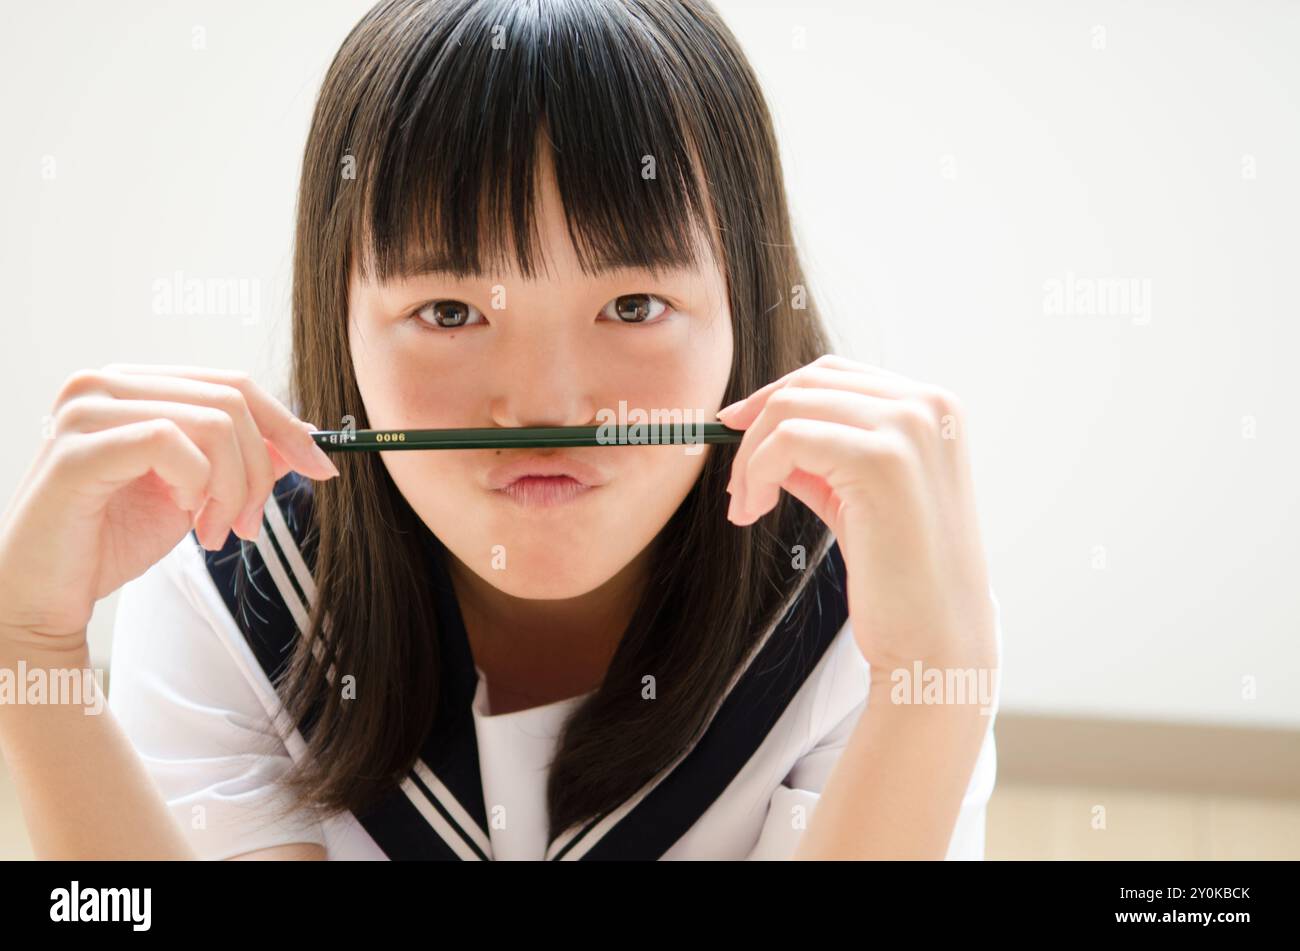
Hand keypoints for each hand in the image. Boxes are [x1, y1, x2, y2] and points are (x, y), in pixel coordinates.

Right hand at [0, 364, 339, 655]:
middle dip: (260, 469)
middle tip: (248, 523)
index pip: (231, 383)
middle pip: (231, 401)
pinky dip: (196, 485)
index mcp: (133, 383)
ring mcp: (85, 409)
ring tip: (215, 532)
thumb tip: (306, 435)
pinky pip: (170, 443)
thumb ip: (241, 455)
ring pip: (213, 423)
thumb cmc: (112, 537)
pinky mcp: (77, 449)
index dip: (286, 424)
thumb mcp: (196, 489)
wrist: (46, 593)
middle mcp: (104, 382)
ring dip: (232, 489)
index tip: (321, 466)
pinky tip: (184, 518)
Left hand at [718, 354, 996, 680]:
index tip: (738, 429)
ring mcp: (910, 427)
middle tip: (736, 479)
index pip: (835, 373)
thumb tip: (755, 426)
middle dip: (756, 424)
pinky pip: (787, 440)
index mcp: (934, 406)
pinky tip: (755, 510)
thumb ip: (820, 452)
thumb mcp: (857, 493)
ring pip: (790, 408)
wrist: (936, 640)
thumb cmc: (900, 575)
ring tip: (746, 504)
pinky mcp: (882, 458)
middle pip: (808, 382)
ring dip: (751, 456)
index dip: (776, 396)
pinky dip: (757, 471)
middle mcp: (928, 405)